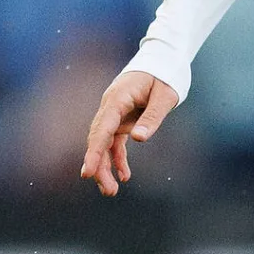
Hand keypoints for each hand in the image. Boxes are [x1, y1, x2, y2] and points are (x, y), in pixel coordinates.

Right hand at [79, 69, 178, 195]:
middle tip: (107, 190)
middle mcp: (110, 107)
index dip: (94, 152)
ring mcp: (114, 114)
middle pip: (98, 139)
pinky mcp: (122, 119)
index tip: (88, 171)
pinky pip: (115, 142)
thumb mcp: (164, 97)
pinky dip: (117, 158)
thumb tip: (138, 139)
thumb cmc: (164, 77)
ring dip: (106, 166)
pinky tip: (124, 176)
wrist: (161, 62)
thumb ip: (152, 117)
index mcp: (117, 99)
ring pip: (104, 143)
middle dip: (99, 166)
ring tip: (111, 191)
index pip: (102, 129)